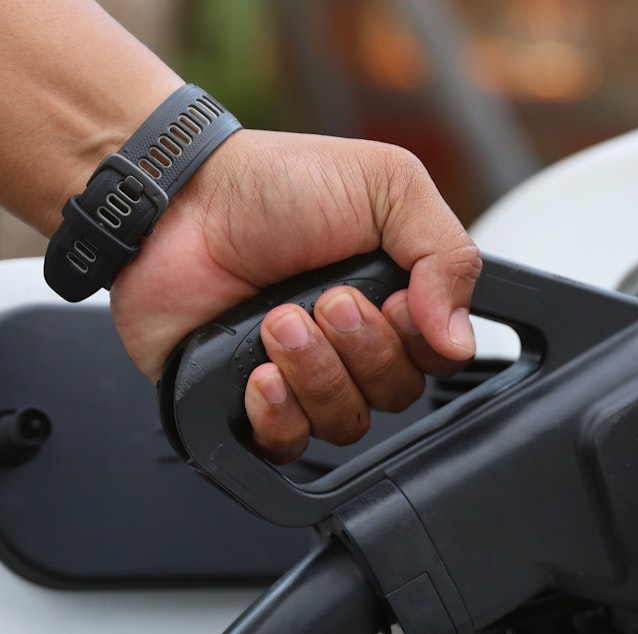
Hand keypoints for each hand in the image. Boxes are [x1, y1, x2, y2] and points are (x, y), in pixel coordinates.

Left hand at [109, 130, 478, 463]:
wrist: (178, 199)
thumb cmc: (274, 184)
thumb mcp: (388, 185)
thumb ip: (446, 253)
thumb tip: (459, 338)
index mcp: (392, 295)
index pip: (436, 358)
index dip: (419, 340)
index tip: (388, 299)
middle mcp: (352, 343)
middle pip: (395, 395)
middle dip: (360, 350)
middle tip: (323, 300)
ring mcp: (300, 376)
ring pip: (345, 423)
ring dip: (316, 374)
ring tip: (278, 323)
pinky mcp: (247, 403)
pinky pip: (286, 447)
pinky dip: (278, 416)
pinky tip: (259, 375)